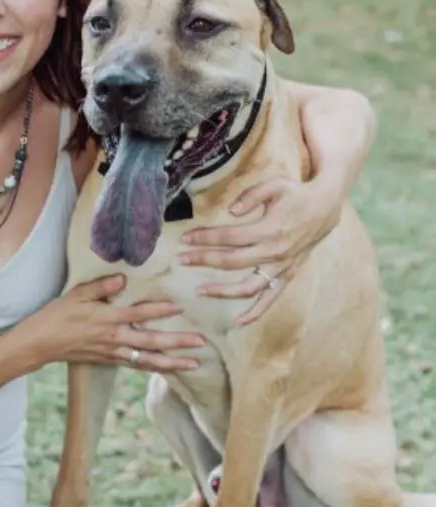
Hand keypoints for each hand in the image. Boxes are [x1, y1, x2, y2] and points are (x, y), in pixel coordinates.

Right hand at [21, 274, 204, 371]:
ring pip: (148, 360)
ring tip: (193, 363)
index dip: (159, 310)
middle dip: (177, 342)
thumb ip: (101, 287)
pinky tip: (167, 368)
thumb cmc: (57, 315)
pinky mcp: (109, 361)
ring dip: (172, 362)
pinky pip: (137, 366)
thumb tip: (123, 279)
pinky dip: (154, 368)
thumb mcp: (77, 294)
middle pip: (151, 341)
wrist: (41, 343)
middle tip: (200, 342)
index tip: (179, 307)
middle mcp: (114, 338)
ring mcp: (113, 352)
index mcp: (108, 319)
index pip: (139, 314)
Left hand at [179, 176, 342, 324]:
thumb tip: (231, 211)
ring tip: (200, 290)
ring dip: (222, 291)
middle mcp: (274, 252)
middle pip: (231, 262)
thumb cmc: (295, 194)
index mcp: (269, 230)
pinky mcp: (287, 275)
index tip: (185, 238)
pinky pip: (270, 298)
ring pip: (248, 286)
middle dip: (203, 260)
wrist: (325, 207)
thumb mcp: (275, 185)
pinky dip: (256, 312)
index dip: (204, 238)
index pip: (228, 237)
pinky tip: (238, 321)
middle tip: (181, 258)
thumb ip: (251, 196)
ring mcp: (281, 267)